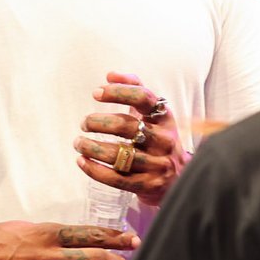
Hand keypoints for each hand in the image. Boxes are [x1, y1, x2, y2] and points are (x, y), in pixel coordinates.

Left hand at [74, 71, 189, 205]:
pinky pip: (116, 178)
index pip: (143, 98)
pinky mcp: (148, 185)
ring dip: (92, 148)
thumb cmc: (159, 138)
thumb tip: (110, 75)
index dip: (118, 92)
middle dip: (98, 122)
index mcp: (165, 118)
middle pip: (126, 126)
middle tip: (84, 123)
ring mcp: (157, 164)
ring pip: (118, 154)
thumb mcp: (153, 113)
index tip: (96, 93)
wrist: (181, 177)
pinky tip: (82, 161)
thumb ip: (134, 88)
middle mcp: (164, 140)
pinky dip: (94, 169)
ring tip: (79, 143)